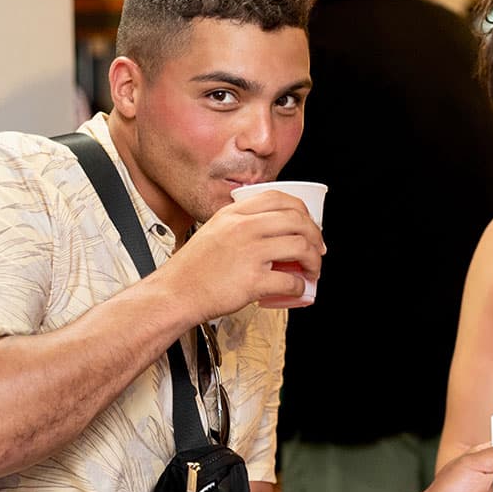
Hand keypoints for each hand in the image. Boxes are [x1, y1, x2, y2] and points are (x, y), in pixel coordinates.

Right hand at [168, 189, 325, 320]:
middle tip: (317, 250)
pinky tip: (297, 290)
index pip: (280, 198)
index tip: (308, 225)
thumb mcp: (214, 230)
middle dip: (316, 236)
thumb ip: (239, 224)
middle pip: (297, 220)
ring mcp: (249, 253)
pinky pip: (290, 281)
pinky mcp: (252, 280)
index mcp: (234, 213)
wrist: (175, 293)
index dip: (302, 211)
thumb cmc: (193, 268)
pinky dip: (300, 287)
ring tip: (312, 270)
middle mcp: (243, 228)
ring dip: (314, 261)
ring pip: (301, 247)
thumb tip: (271, 230)